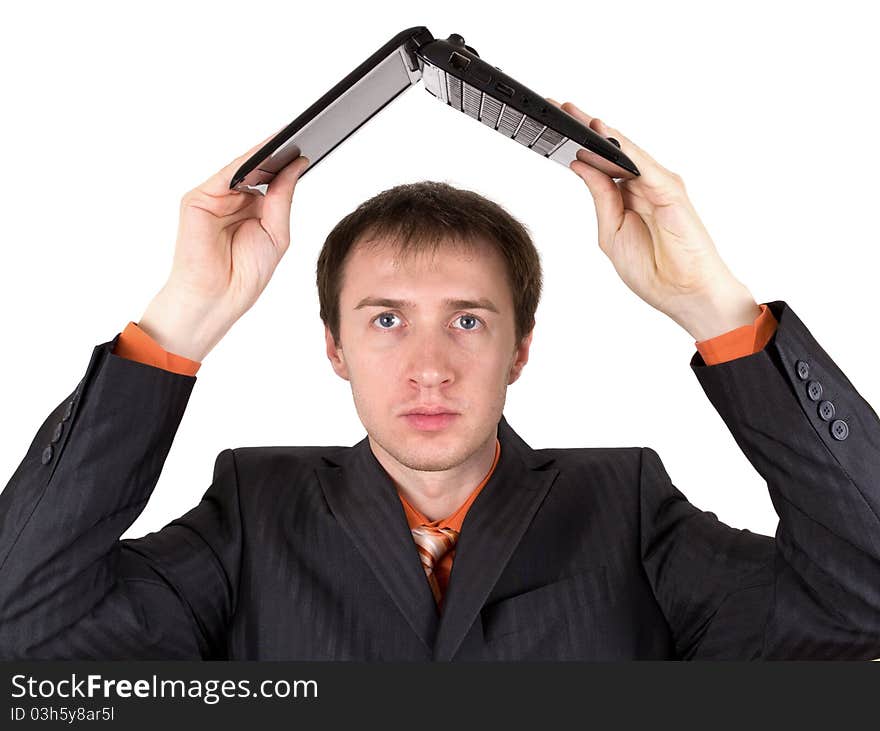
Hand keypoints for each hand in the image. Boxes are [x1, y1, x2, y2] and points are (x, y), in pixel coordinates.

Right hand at [170, 135, 309, 316]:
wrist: (219, 297)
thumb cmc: (245, 274)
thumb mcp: (276, 233)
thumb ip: (283, 198)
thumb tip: (295, 166)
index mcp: (252, 210)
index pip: (271, 180)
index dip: (288, 164)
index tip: (311, 147)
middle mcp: (232, 201)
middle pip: (257, 170)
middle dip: (279, 154)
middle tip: (306, 134)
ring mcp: (213, 198)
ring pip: (242, 167)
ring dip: (264, 153)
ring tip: (291, 138)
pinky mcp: (198, 199)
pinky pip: (225, 173)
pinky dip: (245, 161)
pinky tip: (266, 153)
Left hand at [547, 99, 759, 338]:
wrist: (686, 295)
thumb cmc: (654, 271)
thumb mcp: (611, 233)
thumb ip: (601, 198)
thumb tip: (581, 165)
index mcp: (628, 198)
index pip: (599, 164)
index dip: (577, 146)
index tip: (551, 129)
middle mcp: (644, 185)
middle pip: (610, 149)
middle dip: (583, 128)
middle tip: (555, 107)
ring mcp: (658, 185)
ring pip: (624, 150)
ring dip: (599, 130)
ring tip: (571, 112)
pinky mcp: (670, 190)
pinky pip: (642, 163)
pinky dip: (623, 147)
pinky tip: (603, 133)